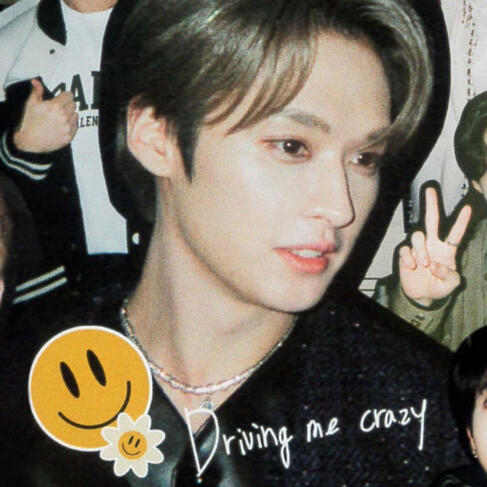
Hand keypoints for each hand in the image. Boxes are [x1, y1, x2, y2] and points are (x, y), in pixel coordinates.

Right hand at [13, 79, 77, 152]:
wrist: (30, 142)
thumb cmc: (29, 122)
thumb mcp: (31, 104)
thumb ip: (36, 91)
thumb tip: (36, 81)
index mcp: (55, 106)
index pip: (69, 95)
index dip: (65, 96)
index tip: (62, 98)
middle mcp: (64, 116)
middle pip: (73, 105)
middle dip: (67, 105)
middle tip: (58, 109)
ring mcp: (67, 127)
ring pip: (75, 115)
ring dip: (70, 115)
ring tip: (59, 118)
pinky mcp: (69, 136)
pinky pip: (75, 126)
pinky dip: (70, 125)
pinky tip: (61, 126)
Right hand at [398, 187, 471, 307]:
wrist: (422, 295)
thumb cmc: (439, 286)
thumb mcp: (451, 284)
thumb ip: (449, 275)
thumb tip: (435, 264)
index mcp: (447, 250)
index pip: (455, 234)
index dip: (461, 222)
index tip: (468, 208)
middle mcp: (432, 245)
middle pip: (431, 221)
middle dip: (432, 204)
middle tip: (431, 190)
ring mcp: (418, 249)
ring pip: (417, 236)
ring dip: (420, 250)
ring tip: (423, 264)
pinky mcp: (406, 255)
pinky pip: (405, 249)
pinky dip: (408, 257)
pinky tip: (412, 266)